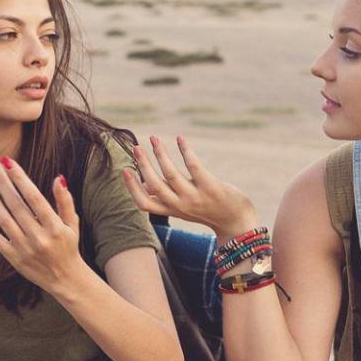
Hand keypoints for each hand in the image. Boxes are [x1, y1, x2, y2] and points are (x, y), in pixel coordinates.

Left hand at [0, 156, 84, 290]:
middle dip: (2, 182)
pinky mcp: (13, 258)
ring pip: (3, 219)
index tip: (8, 162)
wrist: (65, 280)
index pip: (34, 197)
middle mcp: (39, 238)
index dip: (19, 178)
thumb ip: (65, 201)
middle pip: (15, 205)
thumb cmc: (69, 246)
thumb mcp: (72, 223)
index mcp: (54, 227)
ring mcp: (24, 249)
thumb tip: (58, 178)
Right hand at [120, 135, 256, 239]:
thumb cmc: (207, 210)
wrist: (236, 222)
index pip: (144, 204)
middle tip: (136, 147)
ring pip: (171, 174)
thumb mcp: (182, 208)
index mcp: (171, 210)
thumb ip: (164, 197)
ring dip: (160, 154)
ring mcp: (195, 197)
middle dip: (143, 165)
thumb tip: (143, 184)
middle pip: (154, 185)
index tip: (124, 170)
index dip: (132, 188)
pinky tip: (180, 139)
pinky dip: (185, 150)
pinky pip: (193, 165)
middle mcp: (180, 206)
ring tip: (154, 139)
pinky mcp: (210, 187)